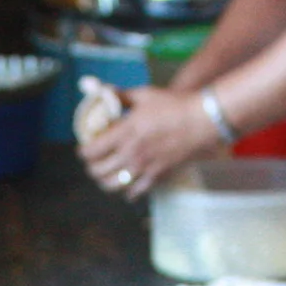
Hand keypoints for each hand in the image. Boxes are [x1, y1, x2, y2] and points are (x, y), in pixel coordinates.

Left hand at [79, 85, 221, 200]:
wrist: (203, 120)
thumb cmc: (175, 105)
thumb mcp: (144, 94)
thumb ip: (121, 96)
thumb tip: (104, 92)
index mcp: (124, 132)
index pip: (91, 151)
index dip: (83, 151)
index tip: (84, 148)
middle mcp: (130, 153)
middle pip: (97, 171)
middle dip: (91, 167)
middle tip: (93, 162)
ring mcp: (143, 168)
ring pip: (112, 186)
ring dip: (104, 181)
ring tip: (106, 174)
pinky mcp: (157, 176)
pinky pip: (134, 192)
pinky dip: (127, 192)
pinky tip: (127, 185)